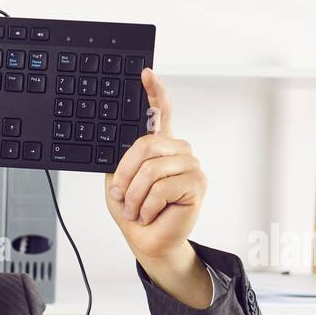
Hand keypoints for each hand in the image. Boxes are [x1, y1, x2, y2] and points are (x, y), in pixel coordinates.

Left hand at [104, 68, 206, 268]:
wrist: (146, 240)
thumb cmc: (134, 211)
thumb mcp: (118, 181)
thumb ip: (121, 158)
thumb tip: (119, 141)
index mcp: (159, 146)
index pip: (161, 112)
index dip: (154, 92)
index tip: (145, 73)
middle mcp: (178, 151)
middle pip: (145, 144)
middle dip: (125, 175)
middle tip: (121, 196)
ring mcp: (190, 165)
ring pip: (151, 169)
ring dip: (134, 196)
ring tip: (136, 209)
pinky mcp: (197, 183)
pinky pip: (161, 188)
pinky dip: (147, 206)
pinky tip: (150, 214)